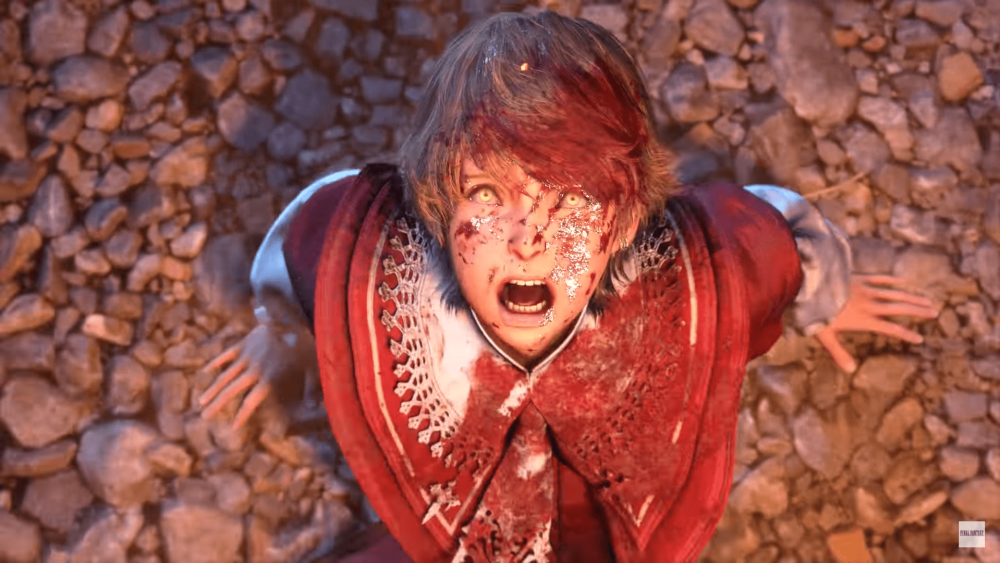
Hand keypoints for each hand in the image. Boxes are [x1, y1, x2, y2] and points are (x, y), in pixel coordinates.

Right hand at [199, 323, 312, 427]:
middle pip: (231, 390)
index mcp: (269, 378)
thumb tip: (316, 408)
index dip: (242, 415)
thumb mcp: (312, 369)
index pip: (250, 401)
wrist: (294, 318)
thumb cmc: (306, 345)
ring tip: (201, 401)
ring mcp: (246, 356)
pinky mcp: (243, 343)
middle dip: (217, 404)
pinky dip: (215, 362)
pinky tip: (205, 371)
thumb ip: (311, 389)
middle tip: (204, 416)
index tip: (233, 428)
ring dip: (212, 389)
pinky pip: (226, 354)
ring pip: (225, 375)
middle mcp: (254, 370)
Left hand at [815, 275, 939, 372]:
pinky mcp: (858, 278)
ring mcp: (864, 289)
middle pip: (898, 308)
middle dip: (917, 311)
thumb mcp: (824, 335)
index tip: (920, 339)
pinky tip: (906, 281)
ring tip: (927, 300)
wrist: (806, 286)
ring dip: (911, 297)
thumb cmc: (813, 312)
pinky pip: (880, 278)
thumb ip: (838, 353)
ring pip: (894, 293)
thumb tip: (850, 370)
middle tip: (935, 313)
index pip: (890, 328)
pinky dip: (894, 280)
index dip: (905, 334)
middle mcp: (868, 304)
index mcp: (862, 319)